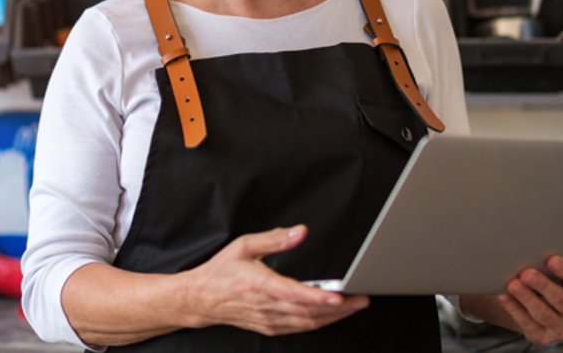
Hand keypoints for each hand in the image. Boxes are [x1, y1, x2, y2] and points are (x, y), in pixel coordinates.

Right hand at [184, 224, 368, 335]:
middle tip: (360, 300)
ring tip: (352, 307)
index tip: (339, 295)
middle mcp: (266, 306)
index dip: (319, 297)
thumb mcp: (244, 245)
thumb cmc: (221, 271)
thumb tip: (300, 232)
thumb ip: (274, 238)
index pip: (295, 294)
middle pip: (308, 313)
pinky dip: (317, 324)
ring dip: (332, 318)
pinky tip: (329, 317)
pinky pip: (298, 329)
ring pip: (306, 324)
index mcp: (260, 284)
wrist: (201, 298)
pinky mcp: (268, 327)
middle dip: (338, 309)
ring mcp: (268, 320)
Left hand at [498, 255, 562, 345]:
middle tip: (527, 273)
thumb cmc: (557, 282)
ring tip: (513, 284)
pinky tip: (504, 297)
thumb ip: (558, 267)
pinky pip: (528, 324)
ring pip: (544, 315)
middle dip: (543, 286)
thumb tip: (537, 249)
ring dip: (527, 298)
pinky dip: (515, 309)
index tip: (552, 259)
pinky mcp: (543, 337)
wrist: (547, 306)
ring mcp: (562, 330)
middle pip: (562, 301)